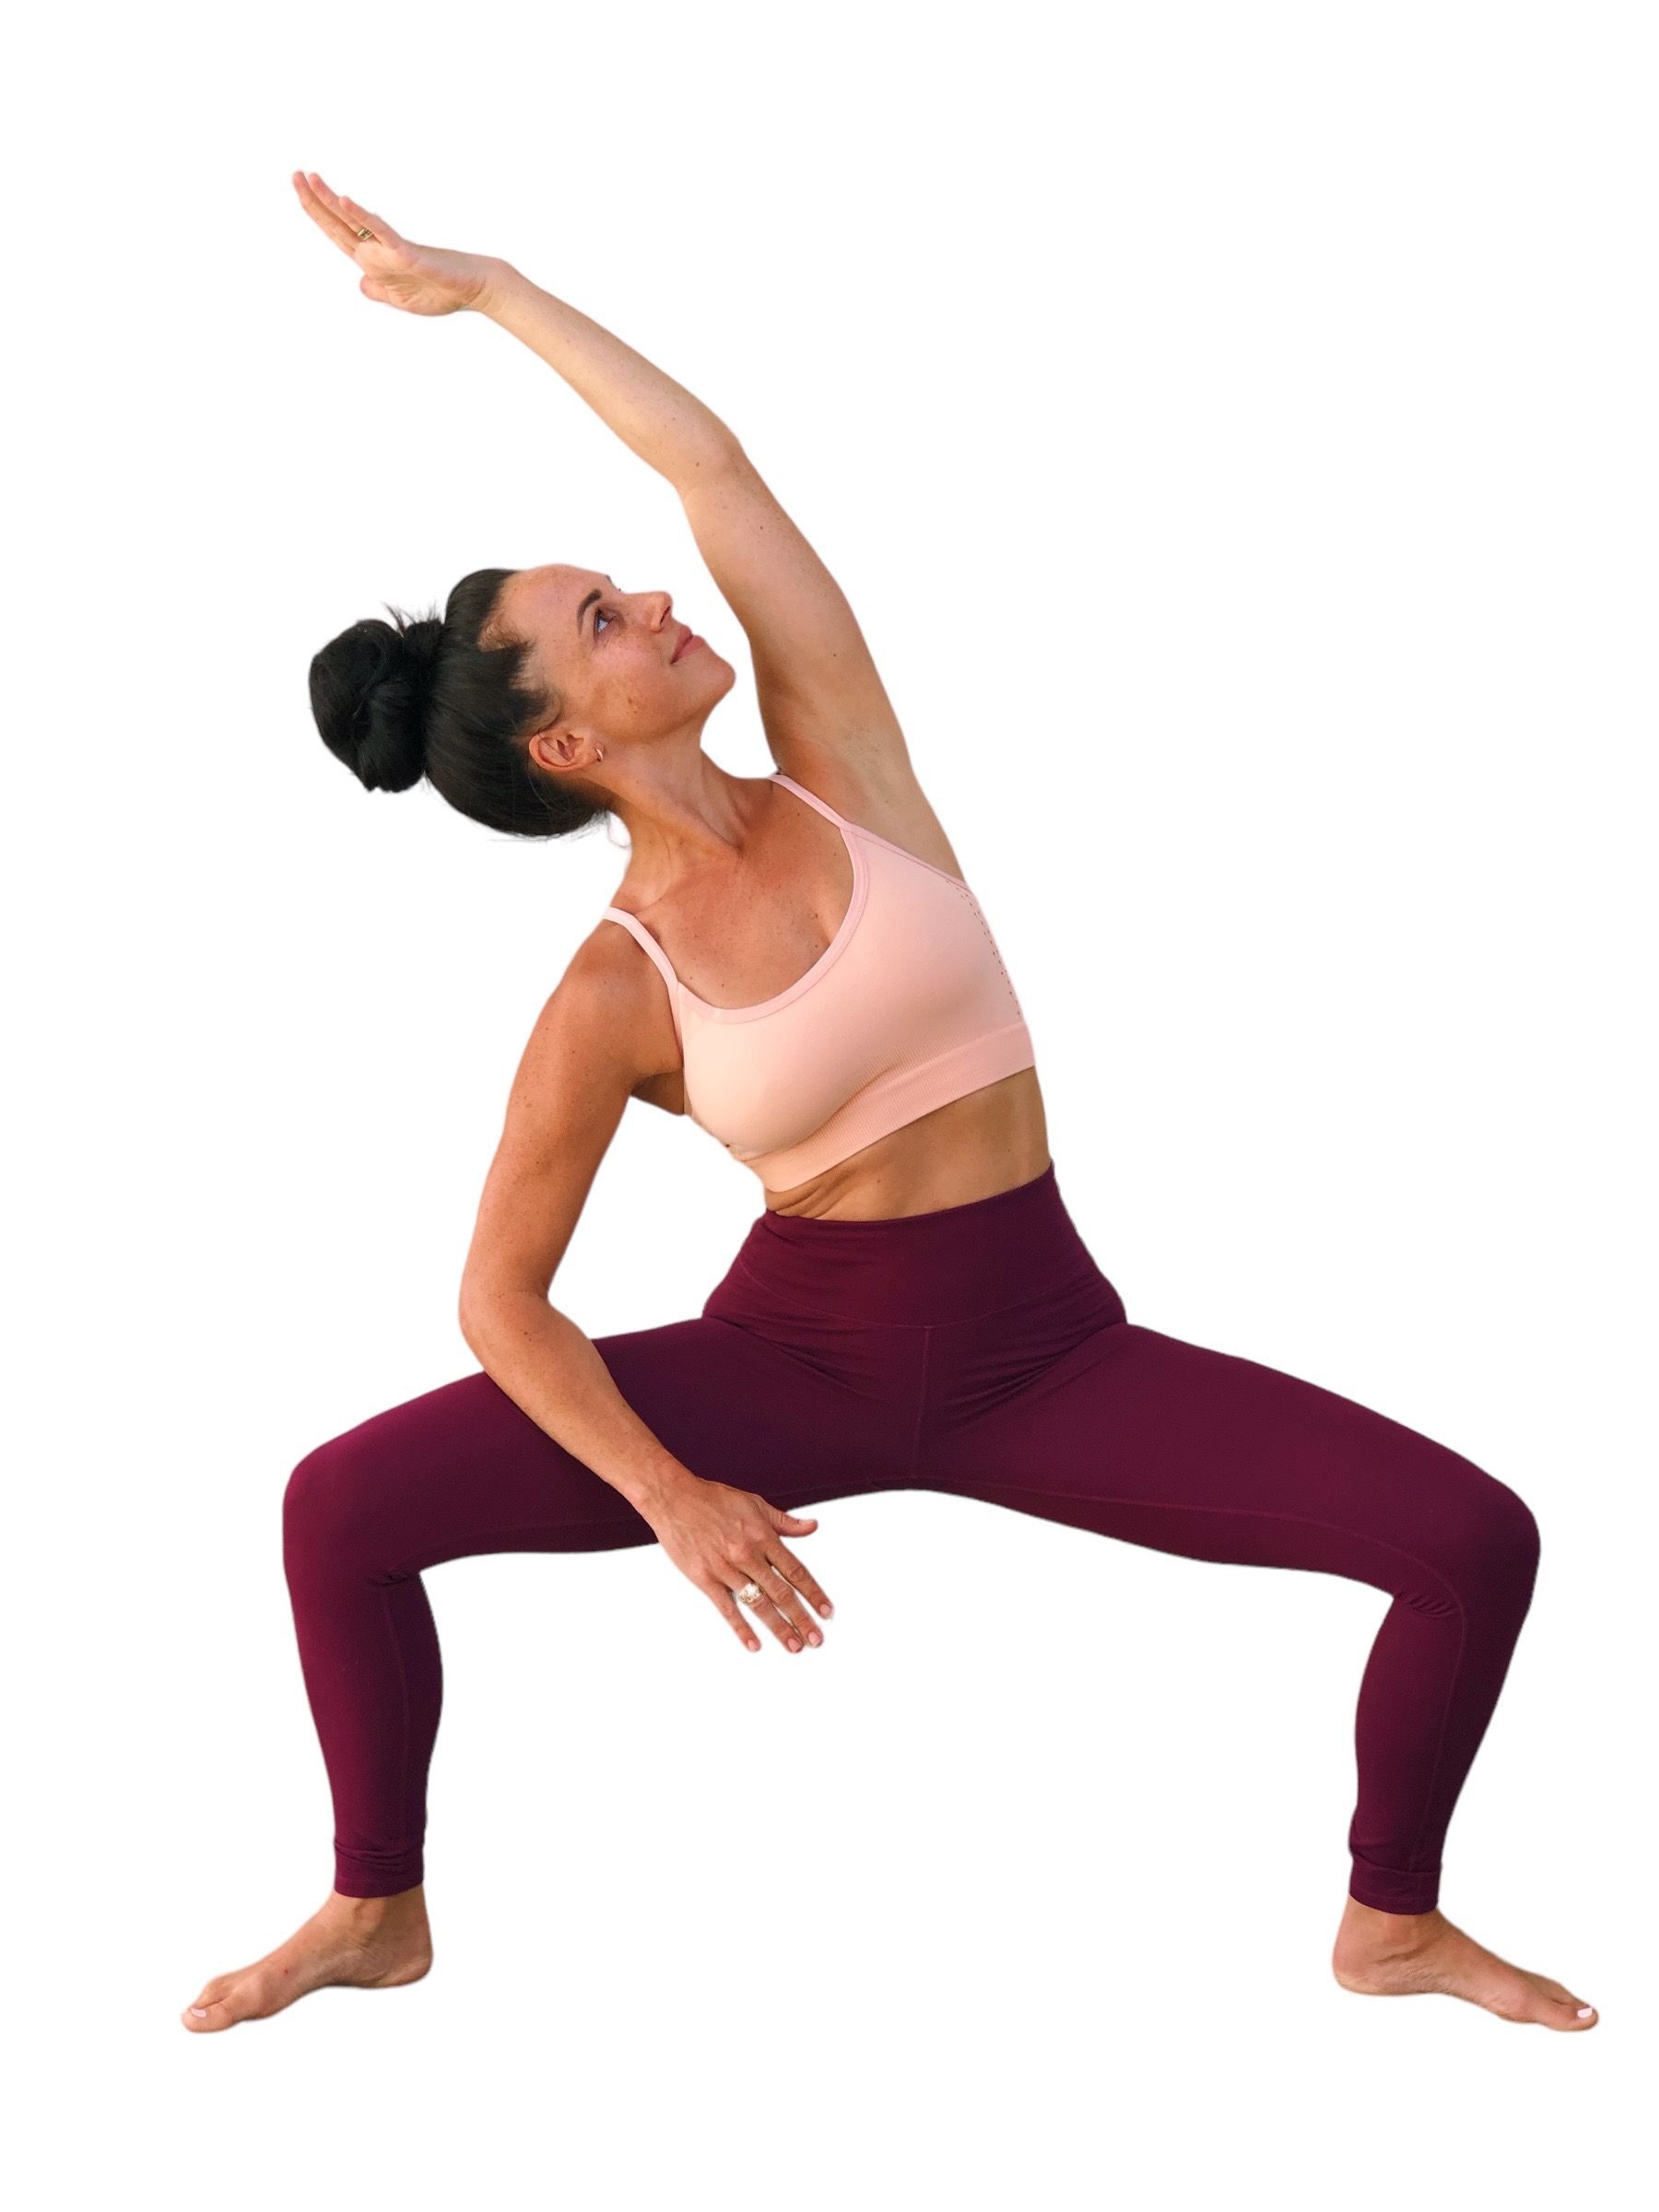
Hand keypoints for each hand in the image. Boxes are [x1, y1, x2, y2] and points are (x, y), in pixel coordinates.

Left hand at [291, 170, 504, 316]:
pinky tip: (345, 202)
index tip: (301, 189)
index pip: (337, 234)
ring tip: (310, 177)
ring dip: (330, 200)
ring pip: (353, 221)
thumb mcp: (401, 300)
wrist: (473, 289)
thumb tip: (360, 282)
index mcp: (373, 261)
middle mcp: (377, 250)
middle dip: (314, 199)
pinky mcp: (405, 252)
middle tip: (295, 174)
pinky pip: (379, 232)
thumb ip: (379, 291)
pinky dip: (361, 217)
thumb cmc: (442, 292)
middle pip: (337, 223)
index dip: (317, 213)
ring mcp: (390, 249)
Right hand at [646, 1474, 834, 1654]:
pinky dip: (741, 1629)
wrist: (675, 1499)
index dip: (813, 1593)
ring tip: (793, 1646)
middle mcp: (748, 1554)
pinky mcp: (705, 1579)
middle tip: (816, 1639)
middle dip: (801, 1618)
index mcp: (763, 1536)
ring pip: (758, 1604)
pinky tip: (754, 1644)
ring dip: (778, 1628)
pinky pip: (727, 1609)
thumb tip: (812, 1526)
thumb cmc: (713, 1499)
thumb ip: (784, 1521)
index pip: (796, 1571)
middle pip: (781, 1593)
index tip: (826, 1611)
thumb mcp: (755, 1504)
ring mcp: (726, 1568)